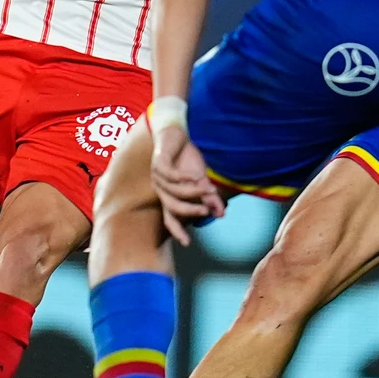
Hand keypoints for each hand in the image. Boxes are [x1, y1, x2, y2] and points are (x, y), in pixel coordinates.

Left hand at [152, 124, 223, 245]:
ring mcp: (157, 177)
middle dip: (190, 211)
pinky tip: (197, 176)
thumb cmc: (187, 159)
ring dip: (193, 192)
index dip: (177, 231)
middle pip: (172, 208)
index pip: (170, 218)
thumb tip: (221, 214)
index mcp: (169, 196)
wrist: (176, 134)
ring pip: (174, 192)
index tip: (187, 243)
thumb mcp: (202, 180)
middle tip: (206, 212)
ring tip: (209, 189)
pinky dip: (185, 177)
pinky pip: (171, 175)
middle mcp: (161, 190)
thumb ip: (209, 197)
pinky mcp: (158, 162)